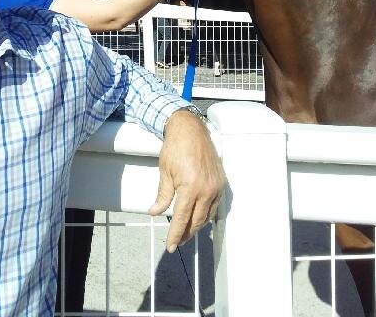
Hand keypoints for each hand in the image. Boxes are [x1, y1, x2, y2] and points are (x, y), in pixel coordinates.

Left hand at [148, 109, 225, 252]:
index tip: (170, 246)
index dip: (175, 234)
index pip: (182, 218)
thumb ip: (162, 195)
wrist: (190, 130)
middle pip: (196, 221)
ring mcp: (216, 186)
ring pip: (207, 215)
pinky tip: (198, 216)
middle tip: (177, 241)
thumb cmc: (175, 148)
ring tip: (186, 231)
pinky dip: (206, 214)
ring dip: (197, 225)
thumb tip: (155, 212)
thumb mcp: (164, 172)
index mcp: (190, 188)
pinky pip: (214, 205)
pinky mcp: (221, 182)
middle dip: (186, 233)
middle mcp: (206, 190)